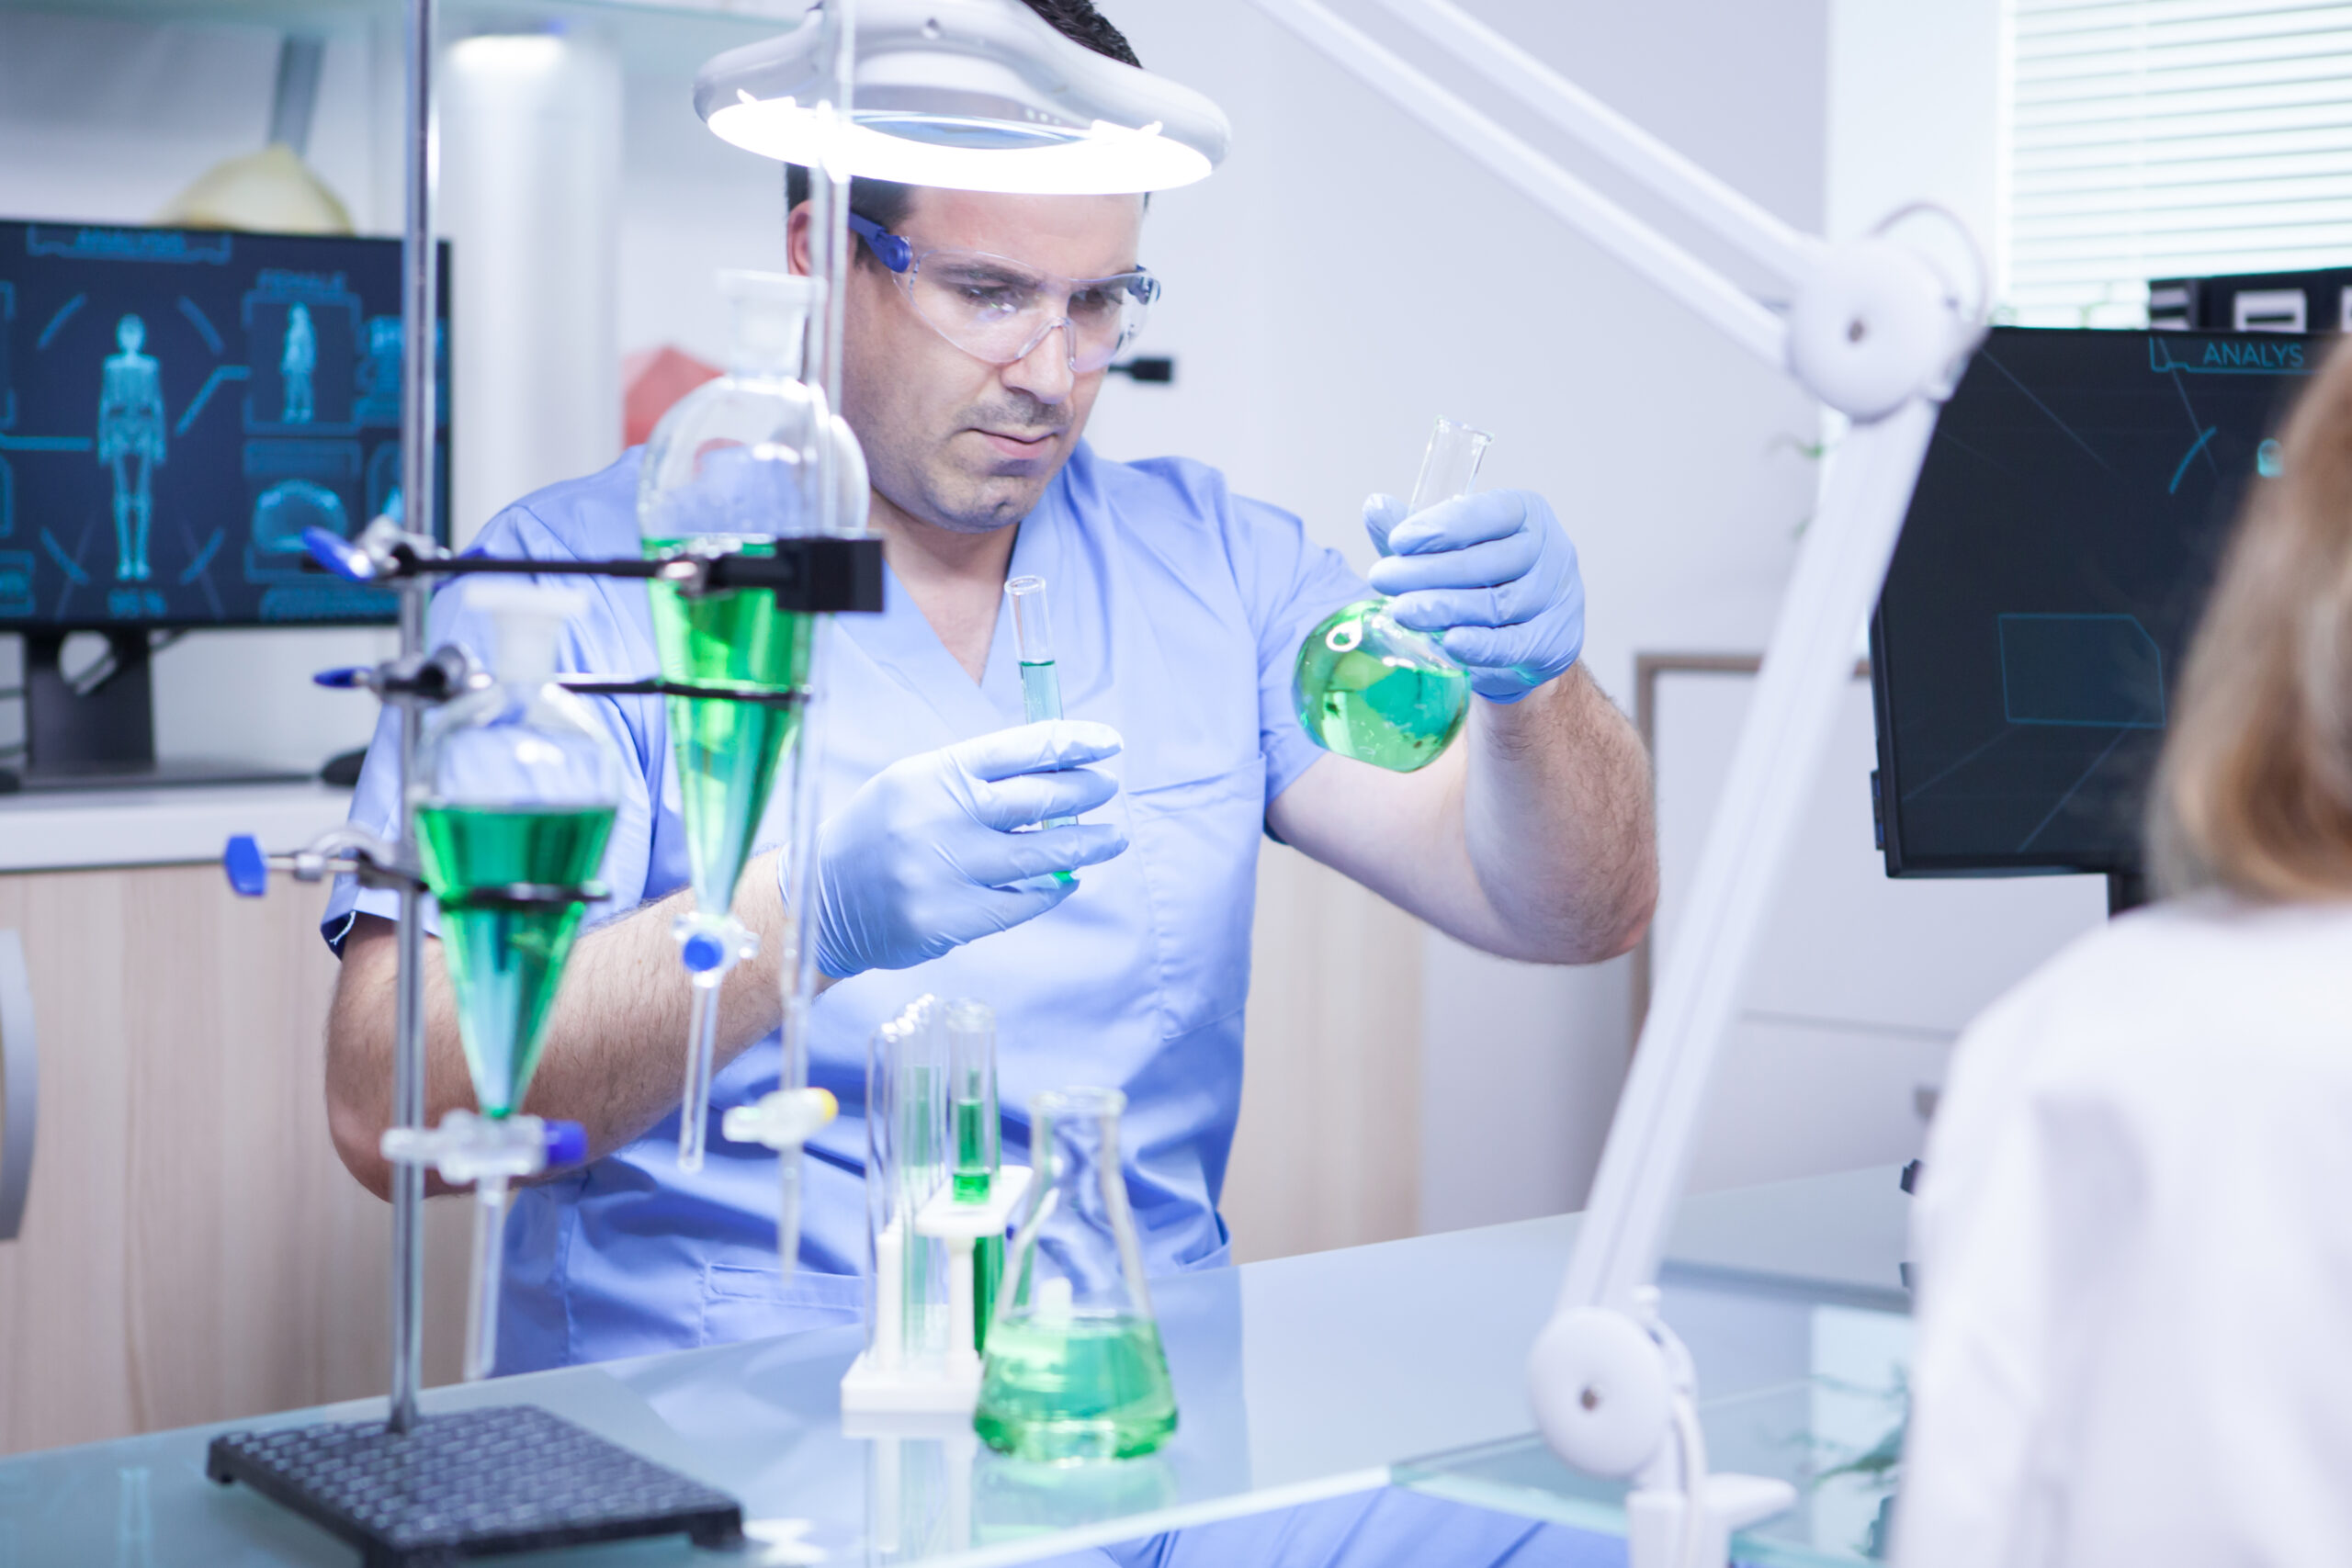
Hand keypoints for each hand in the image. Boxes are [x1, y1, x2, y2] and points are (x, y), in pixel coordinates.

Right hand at [806, 721, 1128, 978]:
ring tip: (1111, 838)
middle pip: (1039, 798)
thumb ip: (977, 778)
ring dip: (1086, 845)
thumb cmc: (880, 831)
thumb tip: (1057, 773)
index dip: (1073, 743)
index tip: (1108, 745)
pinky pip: (1020, 904)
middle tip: (1109, 789)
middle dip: (1086, 791)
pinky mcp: (949, 919)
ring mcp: (946, 871)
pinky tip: (1065, 880)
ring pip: (1041, 855)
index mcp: (935, 773)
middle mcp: (941, 817)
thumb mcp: (915, 783)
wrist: (821, 896)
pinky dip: (1050, 890)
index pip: (1021, 748)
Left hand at [1363, 489, 1585, 703]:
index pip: (1491, 512)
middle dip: (1430, 570)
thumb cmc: (1485, 585)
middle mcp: (1551, 552)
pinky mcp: (1557, 642)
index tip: (1398, 542)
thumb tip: (1375, 507)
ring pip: (1499, 604)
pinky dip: (1480, 645)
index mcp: (1527, 515)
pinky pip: (1515, 644)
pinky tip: (1448, 642)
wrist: (1524, 643)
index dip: (1444, 526)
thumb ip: (1417, 534)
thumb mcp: (1450, 553)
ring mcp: (1559, 598)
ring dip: (1446, 608)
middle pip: (1490, 561)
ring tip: (1402, 612)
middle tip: (1383, 579)